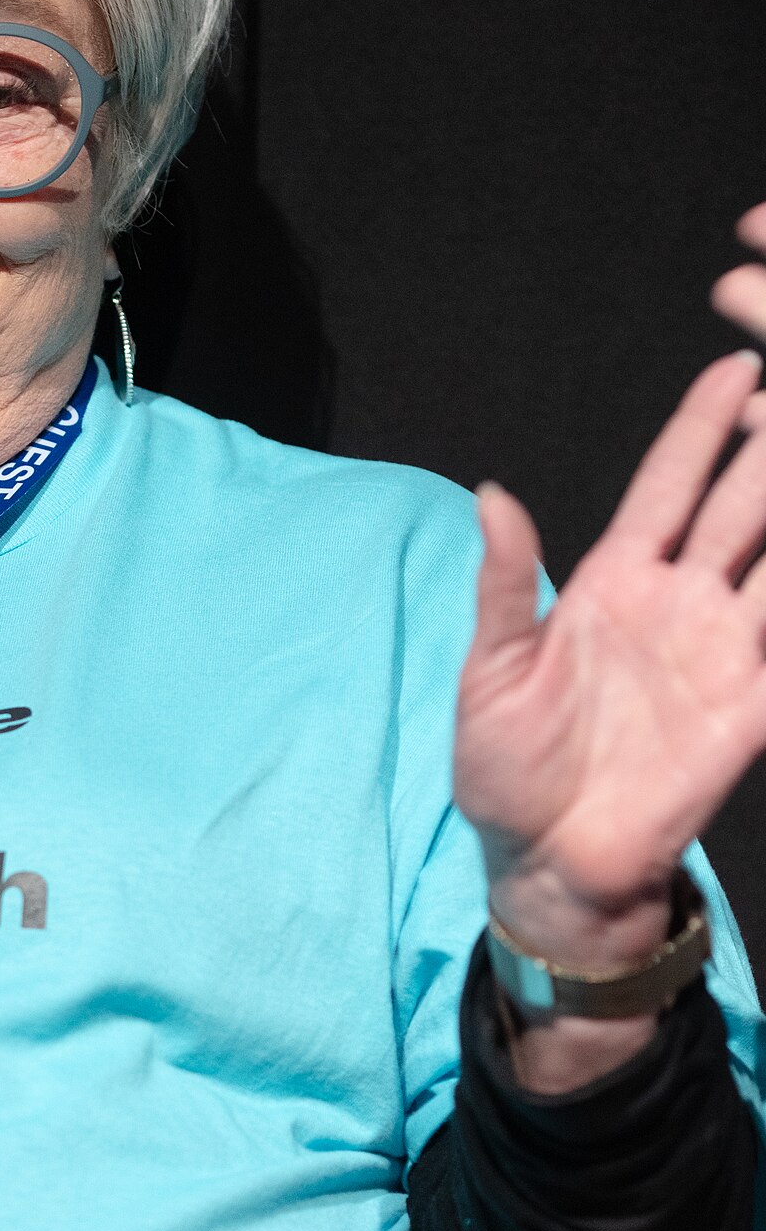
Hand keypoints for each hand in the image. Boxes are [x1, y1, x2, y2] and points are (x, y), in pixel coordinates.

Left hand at [455, 201, 765, 1086]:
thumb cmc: (506, 767)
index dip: (700, 429)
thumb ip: (504, 584)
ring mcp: (722, 651)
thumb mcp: (491, 670)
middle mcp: (679, 603)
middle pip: (742, 505)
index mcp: (613, 581)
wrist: (547, 862)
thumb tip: (491, 494)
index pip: (668, 486)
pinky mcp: (750, 707)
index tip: (734, 368)